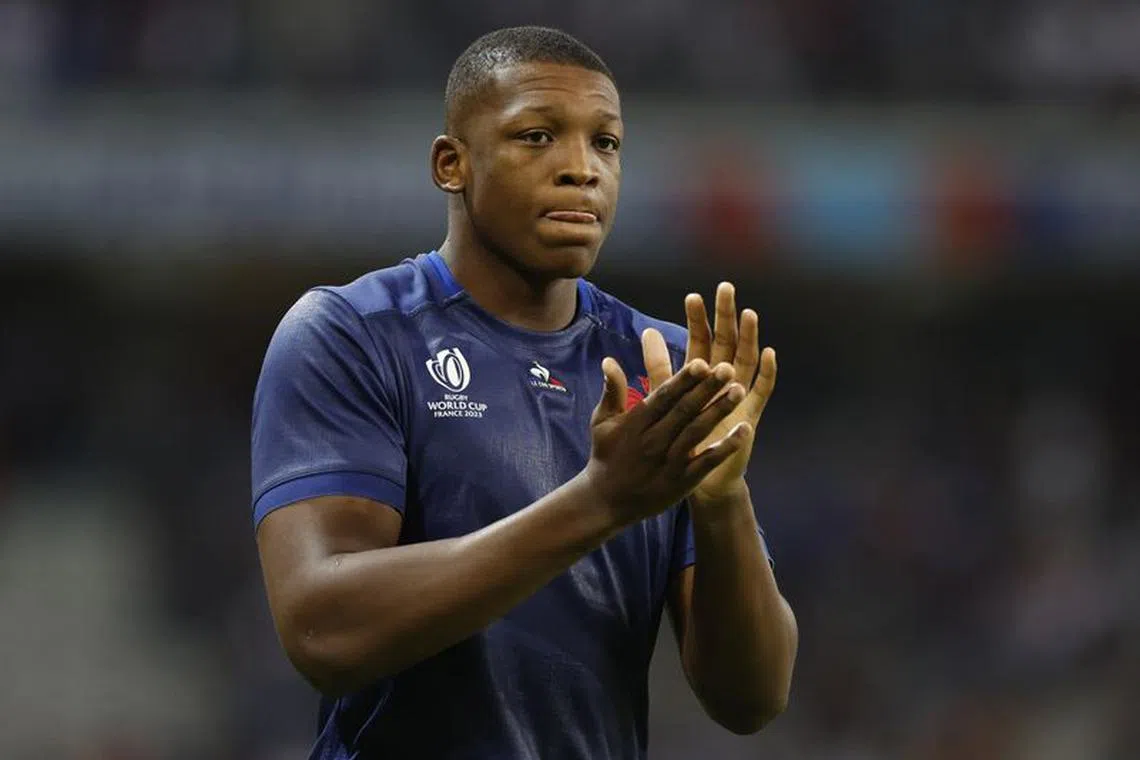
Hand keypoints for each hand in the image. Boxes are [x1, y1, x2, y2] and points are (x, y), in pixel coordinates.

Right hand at [584, 352, 751, 525]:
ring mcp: (670, 462)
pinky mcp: (683, 481)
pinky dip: (726, 447)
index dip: (683, 380)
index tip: (702, 362)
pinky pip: (707, 461)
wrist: (606, 501)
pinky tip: (745, 430)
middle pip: (685, 410)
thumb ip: (611, 390)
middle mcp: (654, 440)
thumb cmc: (606, 455)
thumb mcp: (602, 421)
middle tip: (728, 367)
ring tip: (738, 390)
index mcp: (637, 422)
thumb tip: (609, 360)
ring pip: (697, 432)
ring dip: (719, 411)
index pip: (664, 396)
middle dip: (707, 389)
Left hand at [644, 282, 776, 503]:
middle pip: (726, 342)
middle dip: (725, 316)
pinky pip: (762, 391)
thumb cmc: (677, 436)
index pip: (699, 341)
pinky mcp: (750, 414)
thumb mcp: (664, 397)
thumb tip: (645, 331)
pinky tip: (770, 353)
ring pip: (746, 360)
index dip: (697, 320)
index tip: (692, 296)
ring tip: (748, 313)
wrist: (691, 475)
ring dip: (748, 337)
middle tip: (725, 289)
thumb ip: (657, 366)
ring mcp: (738, 396)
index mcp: (699, 376)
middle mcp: (721, 381)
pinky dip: (768, 372)